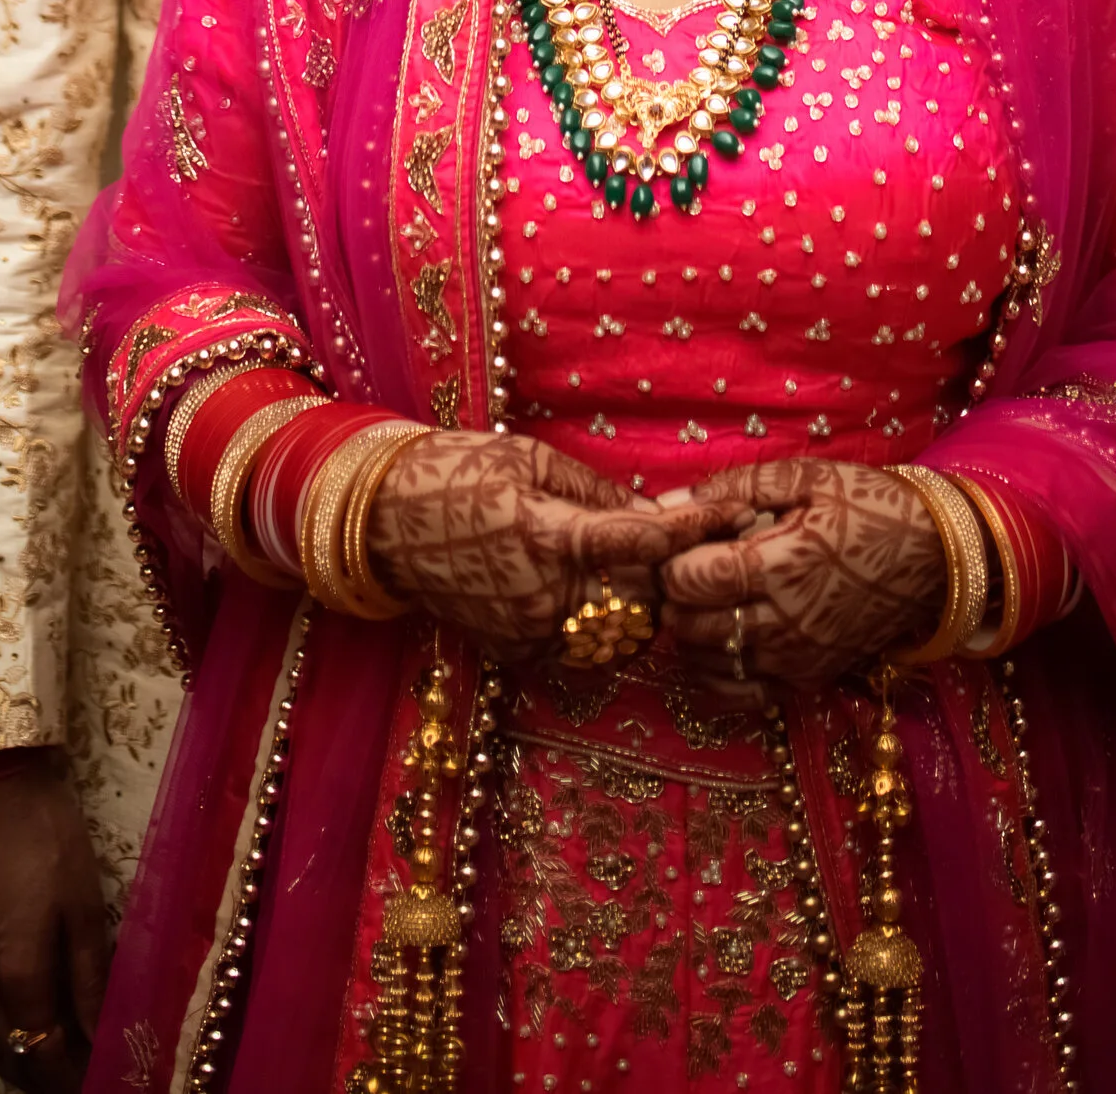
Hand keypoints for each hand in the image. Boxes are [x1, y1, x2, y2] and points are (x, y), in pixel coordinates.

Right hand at [0, 746, 107, 1090]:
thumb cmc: (47, 837)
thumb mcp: (83, 905)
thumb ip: (91, 978)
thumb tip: (104, 1035)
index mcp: (15, 976)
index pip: (42, 1056)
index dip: (70, 1078)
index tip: (100, 1079)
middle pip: (8, 1054)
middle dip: (44, 1076)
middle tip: (80, 1072)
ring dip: (19, 1052)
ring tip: (56, 1052)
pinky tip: (18, 1012)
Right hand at [368, 430, 699, 662]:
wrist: (384, 522)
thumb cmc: (459, 472)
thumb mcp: (531, 462)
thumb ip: (598, 496)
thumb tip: (656, 518)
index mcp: (546, 533)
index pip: (640, 540)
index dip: (691, 529)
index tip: (731, 513)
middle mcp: (542, 593)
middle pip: (639, 598)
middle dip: (668, 574)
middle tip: (689, 546)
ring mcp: (528, 631)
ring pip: (616, 633)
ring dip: (639, 606)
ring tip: (640, 571)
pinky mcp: (515, 652)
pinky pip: (580, 648)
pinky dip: (600, 625)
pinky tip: (594, 593)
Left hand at [658, 456, 948, 697]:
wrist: (934, 555)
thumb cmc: (867, 505)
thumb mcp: (804, 477)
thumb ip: (732, 489)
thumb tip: (668, 505)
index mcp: (780, 567)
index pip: (688, 581)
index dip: (670, 558)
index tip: (681, 540)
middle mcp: (784, 624)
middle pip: (689, 627)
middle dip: (675, 596)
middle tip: (688, 568)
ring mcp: (797, 659)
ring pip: (709, 664)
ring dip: (692, 633)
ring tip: (706, 598)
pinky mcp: (810, 680)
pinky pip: (743, 692)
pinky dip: (720, 671)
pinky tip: (724, 639)